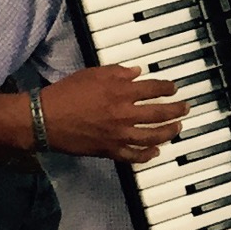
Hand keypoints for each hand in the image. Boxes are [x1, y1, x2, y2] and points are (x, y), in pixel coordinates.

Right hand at [37, 64, 185, 162]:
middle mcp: (124, 114)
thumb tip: (137, 73)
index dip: (167, 88)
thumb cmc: (66, 93)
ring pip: (152, 136)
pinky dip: (147, 155)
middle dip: (176, 111)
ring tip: (176, 128)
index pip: (153, 89)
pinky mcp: (109, 150)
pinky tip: (155, 152)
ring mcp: (118, 135)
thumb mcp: (92, 74)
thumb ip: (117, 73)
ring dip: (168, 132)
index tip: (174, 89)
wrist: (45, 119)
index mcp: (120, 92)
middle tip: (185, 108)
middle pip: (159, 113)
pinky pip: (134, 156)